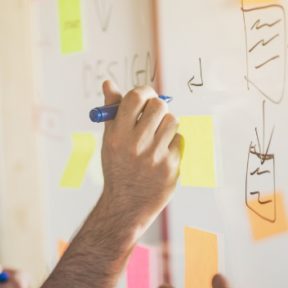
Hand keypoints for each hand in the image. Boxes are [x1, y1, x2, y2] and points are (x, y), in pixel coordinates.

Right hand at [98, 80, 182, 248]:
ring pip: (173, 121)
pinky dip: (172, 144)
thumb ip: (112, 110)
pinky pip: (179, 140)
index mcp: (118, 135)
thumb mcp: (109, 139)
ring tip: (156, 138)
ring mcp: (155, 156)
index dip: (144, 93)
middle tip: (153, 116)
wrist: (126, 204)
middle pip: (159, 106)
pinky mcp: (171, 166)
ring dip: (166, 125)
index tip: (145, 97)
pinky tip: (161, 155)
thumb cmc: (117, 167)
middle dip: (158, 108)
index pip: (136, 97)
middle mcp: (136, 144)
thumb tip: (108, 83)